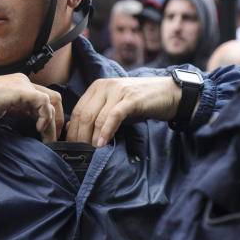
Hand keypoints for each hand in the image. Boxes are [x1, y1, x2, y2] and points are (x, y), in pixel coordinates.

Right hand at [0, 74, 64, 142]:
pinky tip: (38, 129)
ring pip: (51, 100)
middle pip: (53, 97)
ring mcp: (22, 84)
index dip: (50, 117)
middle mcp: (23, 81)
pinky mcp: (20, 91)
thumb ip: (15, 111)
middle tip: (54, 139)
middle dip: (57, 119)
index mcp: (18, 85)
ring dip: (53, 122)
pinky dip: (45, 116)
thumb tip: (28, 121)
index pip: (44, 98)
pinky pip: (43, 102)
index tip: (48, 134)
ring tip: (47, 139)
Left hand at [67, 76, 183, 147]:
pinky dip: (106, 131)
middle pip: (83, 115)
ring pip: (96, 117)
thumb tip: (74, 130)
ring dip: (91, 138)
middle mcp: (104, 86)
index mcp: (97, 87)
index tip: (71, 147)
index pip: (77, 111)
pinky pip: (113, 116)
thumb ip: (97, 116)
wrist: (168, 94)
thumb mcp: (114, 108)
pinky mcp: (131, 98)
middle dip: (79, 137)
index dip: (72, 131)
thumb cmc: (139, 104)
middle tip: (79, 154)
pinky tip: (102, 144)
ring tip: (90, 152)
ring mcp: (118, 91)